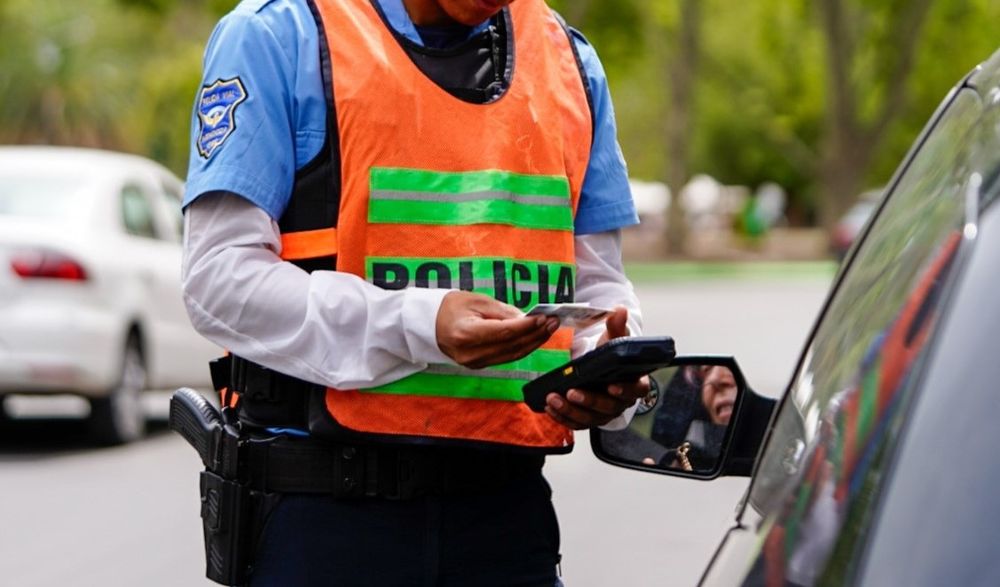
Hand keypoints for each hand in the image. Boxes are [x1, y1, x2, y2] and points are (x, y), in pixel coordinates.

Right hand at [436, 291, 558, 368]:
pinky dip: (523, 348)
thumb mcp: (476, 301)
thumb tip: (526, 318)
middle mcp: (470, 353)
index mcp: (466, 334)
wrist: (429, 324)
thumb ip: (502, 311)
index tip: (544, 317)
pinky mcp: (480, 365)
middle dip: (535, 334)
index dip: (527, 326)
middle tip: (553, 321)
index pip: (504, 332)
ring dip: (533, 342)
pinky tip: (535, 338)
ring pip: (512, 355)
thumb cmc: (450, 308)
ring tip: (549, 329)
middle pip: (511, 346)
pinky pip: (507, 358)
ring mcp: (475, 362)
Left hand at [544, 306, 649, 428]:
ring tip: (554, 399)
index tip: (611, 386)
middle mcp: (621, 401)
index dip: (625, 390)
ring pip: (591, 418)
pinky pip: (577, 423)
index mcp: (634, 382)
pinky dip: (563, 418)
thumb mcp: (614, 338)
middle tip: (572, 392)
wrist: (598, 365)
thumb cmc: (610, 353)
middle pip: (609, 407)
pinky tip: (550, 408)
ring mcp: (604, 412)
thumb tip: (620, 310)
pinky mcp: (589, 418)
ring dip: (571, 411)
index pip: (636, 390)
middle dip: (589, 401)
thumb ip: (617, 325)